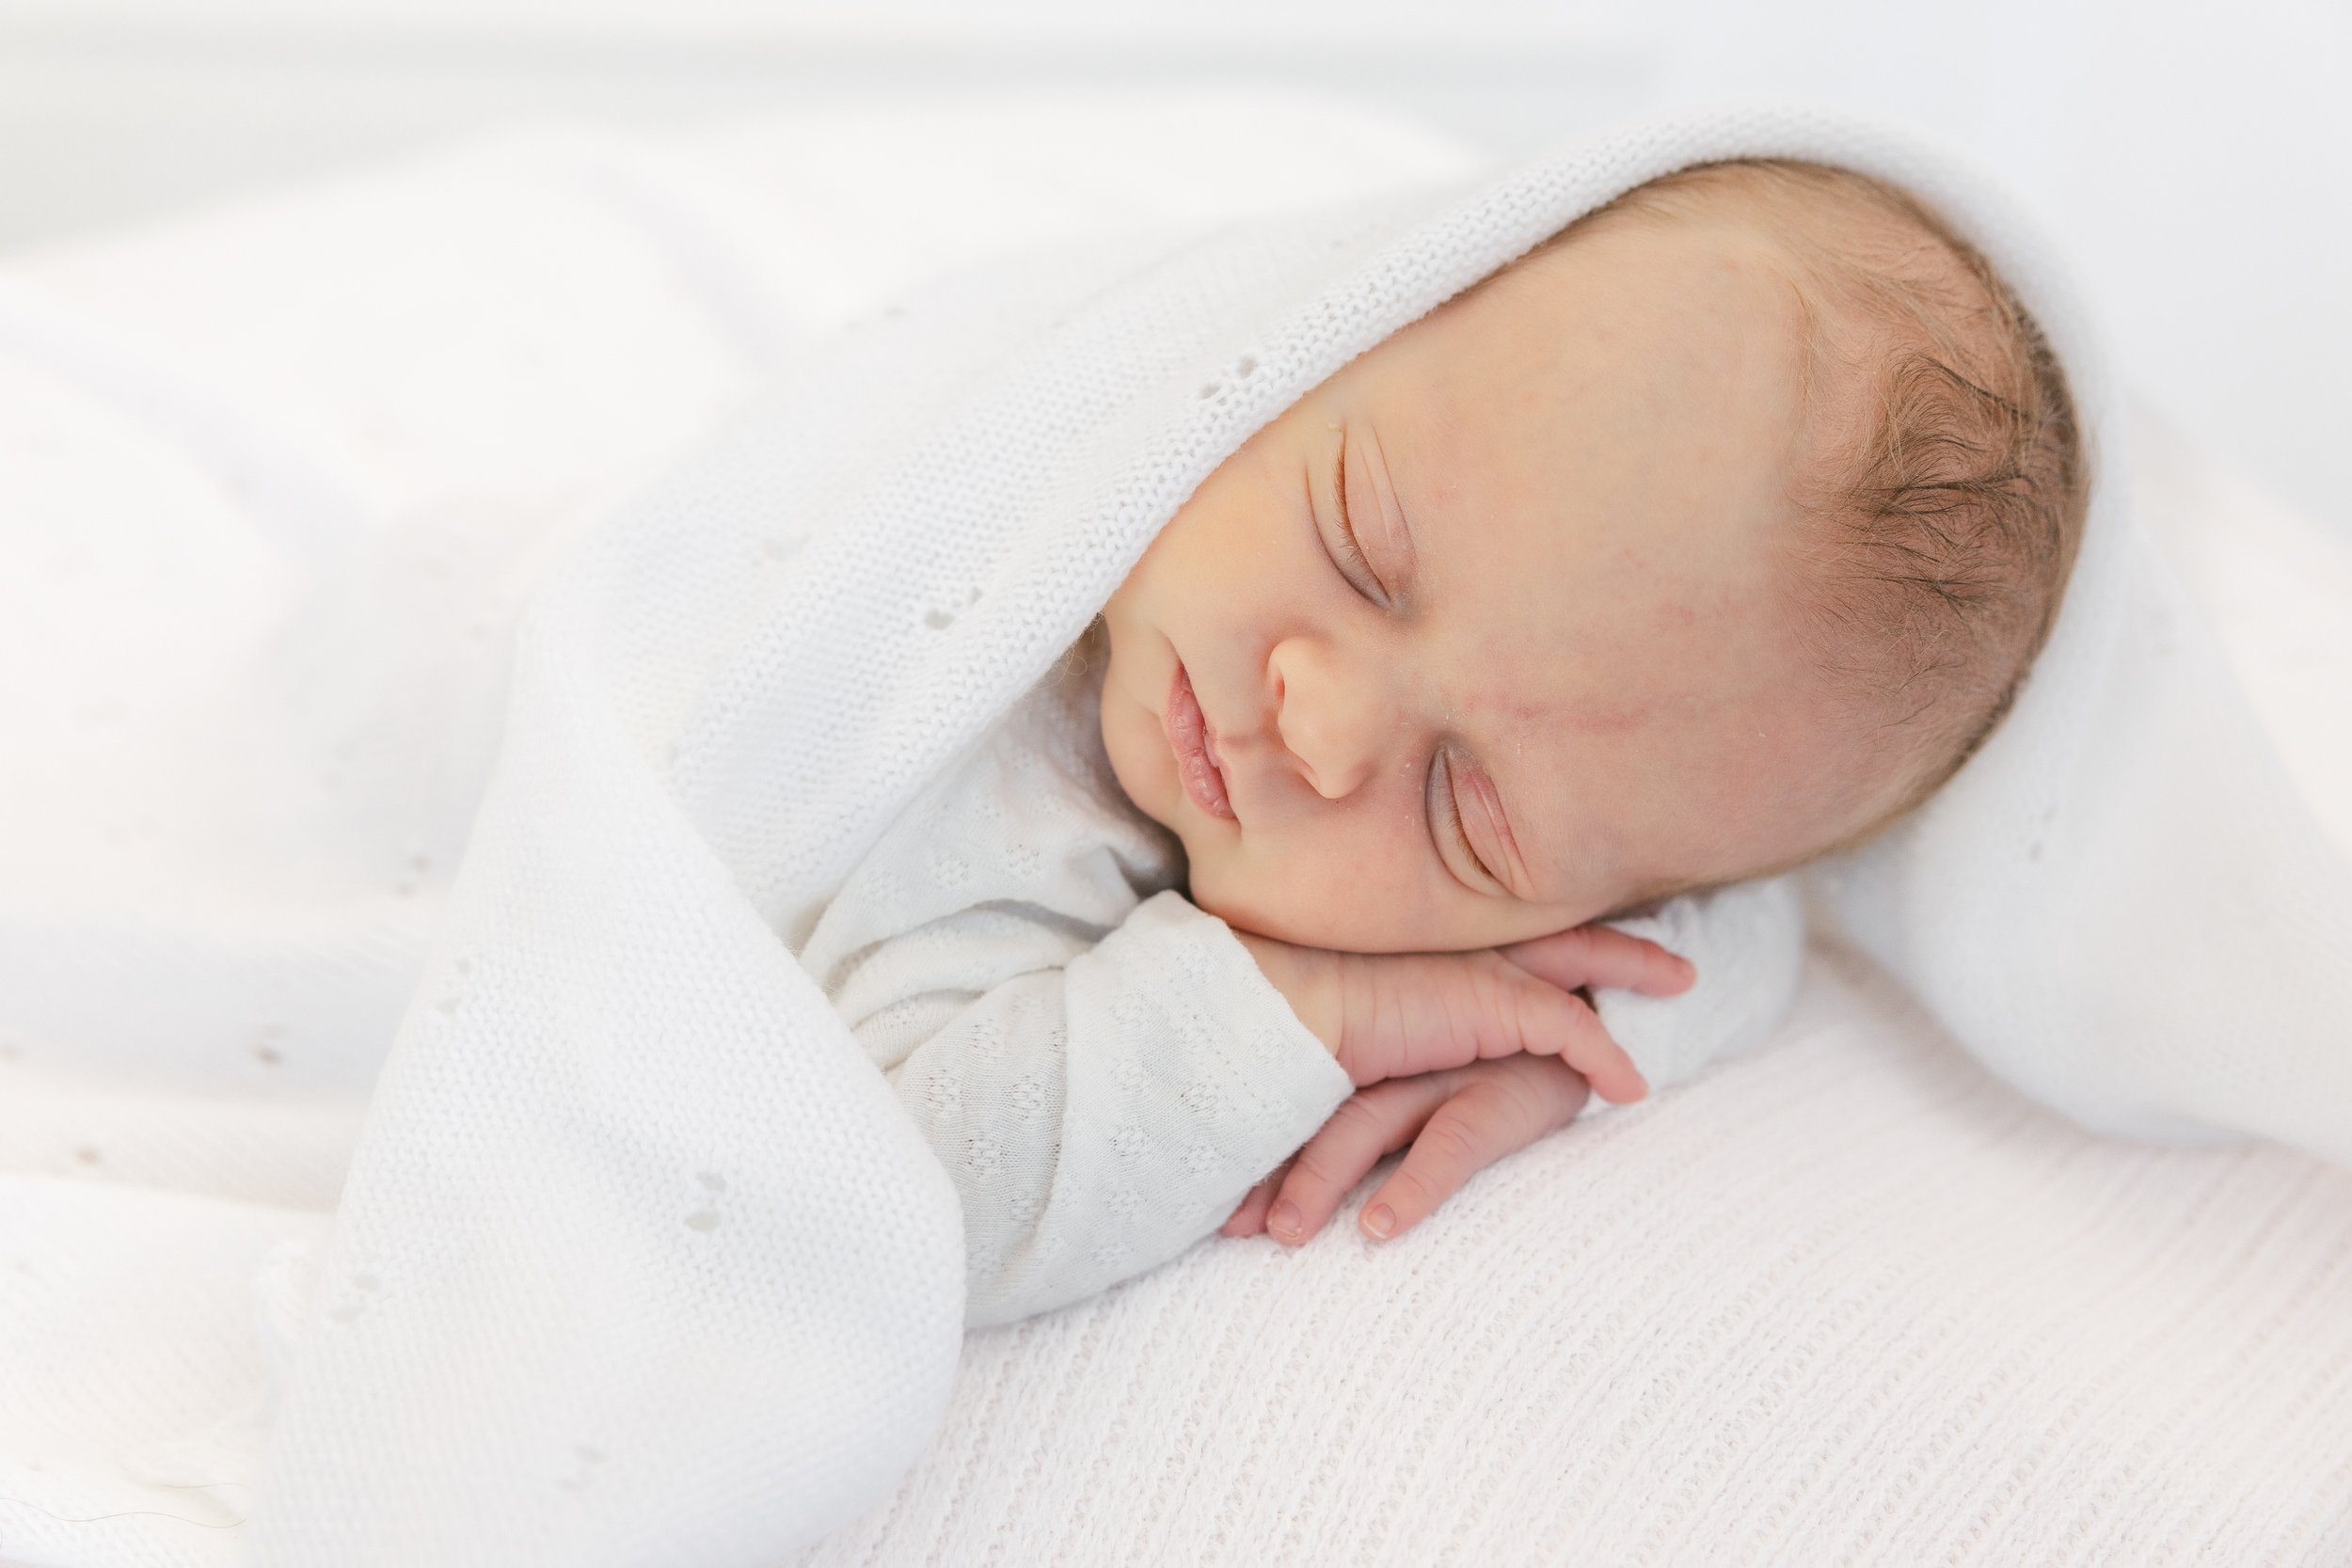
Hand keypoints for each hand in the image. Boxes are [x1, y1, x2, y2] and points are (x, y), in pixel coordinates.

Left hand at [1221, 1053, 1593, 1245]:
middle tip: (1232, 1228)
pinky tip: (1386, 1227)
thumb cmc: (1502, 1073)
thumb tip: (1306, 1214)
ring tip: (1288, 1234)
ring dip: (1320, 1180)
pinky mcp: (1499, 1097)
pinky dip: (1417, 1187)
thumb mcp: (1438, 1104)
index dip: (1260, 1163)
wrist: (1588, 1016)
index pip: (1303, 1113)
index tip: (1218, 1217)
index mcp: (1375, 1068)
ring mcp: (1445, 1078)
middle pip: (1318, 1124)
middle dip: (1274, 1176)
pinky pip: (1451, 1147)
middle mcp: (1398, 1069)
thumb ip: (1379, 1144)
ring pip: (1365, 1129)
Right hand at [1235, 923, 1692, 1104]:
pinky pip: (1575, 1031)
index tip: (1583, 929)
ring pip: (1582, 958)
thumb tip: (1363, 1035)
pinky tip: (1632, 1086)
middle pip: (1559, 926)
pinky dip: (1607, 1056)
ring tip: (1681, 982)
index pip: (1505, 922)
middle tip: (1666, 946)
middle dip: (1616, 935)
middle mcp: (1459, 944)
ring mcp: (1480, 967)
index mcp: (1426, 939)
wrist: (1276, 1013)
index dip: (1545, 924)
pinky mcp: (1492, 1006)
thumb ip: (1373, 1014)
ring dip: (1635, 969)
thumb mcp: (1342, 1010)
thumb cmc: (1291, 1019)